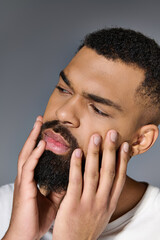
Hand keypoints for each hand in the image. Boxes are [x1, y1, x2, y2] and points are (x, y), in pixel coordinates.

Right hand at [3, 116, 61, 239]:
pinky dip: (35, 155)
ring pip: (27, 154)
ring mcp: (24, 181)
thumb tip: (72, 177)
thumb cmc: (37, 217)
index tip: (46, 130)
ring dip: (32, 138)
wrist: (26, 236)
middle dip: (34, 134)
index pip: (36, 155)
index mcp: (33, 178)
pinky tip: (41, 145)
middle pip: (30, 149)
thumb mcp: (53, 199)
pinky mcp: (25, 187)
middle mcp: (27, 176)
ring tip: (38, 125)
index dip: (40, 141)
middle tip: (40, 120)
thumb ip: (60, 187)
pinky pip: (29, 167)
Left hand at [52, 130, 128, 239]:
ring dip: (95, 154)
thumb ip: (104, 195)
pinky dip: (77, 166)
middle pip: (109, 172)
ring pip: (94, 174)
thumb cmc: (86, 227)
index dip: (123, 160)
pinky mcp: (73, 205)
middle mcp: (102, 201)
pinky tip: (77, 152)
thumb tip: (105, 177)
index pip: (119, 177)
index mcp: (110, 202)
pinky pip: (76, 181)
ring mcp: (88, 203)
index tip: (124, 145)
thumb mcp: (101, 213)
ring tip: (96, 137)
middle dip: (111, 151)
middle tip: (112, 133)